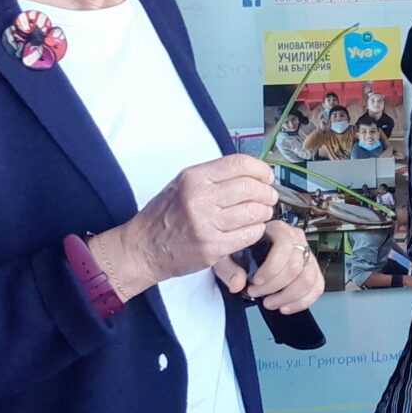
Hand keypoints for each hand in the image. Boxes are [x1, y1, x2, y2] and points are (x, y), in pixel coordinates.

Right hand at [95, 154, 276, 299]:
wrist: (143, 248)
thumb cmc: (163, 216)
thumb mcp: (183, 184)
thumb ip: (214, 177)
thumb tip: (251, 173)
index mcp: (194, 178)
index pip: (239, 164)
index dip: (261, 169)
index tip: (267, 176)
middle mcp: (200, 198)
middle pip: (251, 188)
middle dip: (267, 192)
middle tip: (269, 197)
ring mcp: (206, 224)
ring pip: (254, 212)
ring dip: (264, 212)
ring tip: (260, 213)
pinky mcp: (212, 248)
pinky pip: (249, 235)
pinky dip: (256, 230)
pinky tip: (251, 229)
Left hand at [215, 220, 324, 313]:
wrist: (250, 252)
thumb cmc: (241, 249)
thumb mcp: (228, 253)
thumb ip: (229, 268)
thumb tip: (237, 283)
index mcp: (278, 230)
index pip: (284, 247)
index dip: (271, 268)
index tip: (256, 282)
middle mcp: (296, 239)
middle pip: (296, 266)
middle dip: (275, 286)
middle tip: (257, 294)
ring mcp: (307, 254)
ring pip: (308, 278)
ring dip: (288, 296)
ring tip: (270, 302)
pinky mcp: (312, 269)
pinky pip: (317, 286)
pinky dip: (302, 301)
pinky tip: (285, 306)